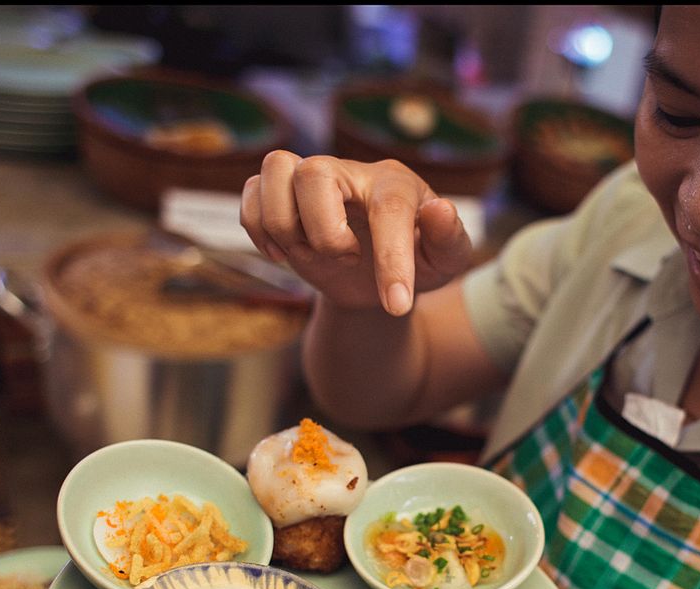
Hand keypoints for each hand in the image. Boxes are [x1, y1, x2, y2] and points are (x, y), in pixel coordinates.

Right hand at [240, 151, 474, 315]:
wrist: (380, 277)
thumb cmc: (419, 261)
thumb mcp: (446, 260)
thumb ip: (449, 238)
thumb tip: (439, 210)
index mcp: (396, 184)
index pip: (389, 209)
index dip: (393, 258)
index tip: (397, 305)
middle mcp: (349, 173)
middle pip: (314, 173)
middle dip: (325, 233)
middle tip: (348, 258)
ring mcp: (310, 182)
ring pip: (275, 171)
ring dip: (286, 227)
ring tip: (312, 253)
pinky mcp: (280, 197)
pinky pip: (250, 194)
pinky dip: (258, 229)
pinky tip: (283, 254)